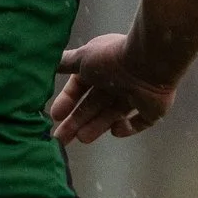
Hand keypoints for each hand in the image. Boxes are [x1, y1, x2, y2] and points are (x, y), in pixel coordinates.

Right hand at [48, 32, 174, 144]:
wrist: (149, 61)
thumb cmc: (112, 58)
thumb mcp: (82, 58)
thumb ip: (64, 62)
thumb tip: (45, 61)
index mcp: (100, 68)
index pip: (79, 87)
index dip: (67, 101)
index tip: (56, 116)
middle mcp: (116, 81)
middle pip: (92, 105)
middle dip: (76, 121)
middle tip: (60, 139)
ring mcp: (135, 95)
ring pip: (112, 115)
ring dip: (96, 126)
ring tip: (82, 139)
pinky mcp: (152, 109)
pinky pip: (140, 122)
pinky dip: (128, 127)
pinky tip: (116, 130)